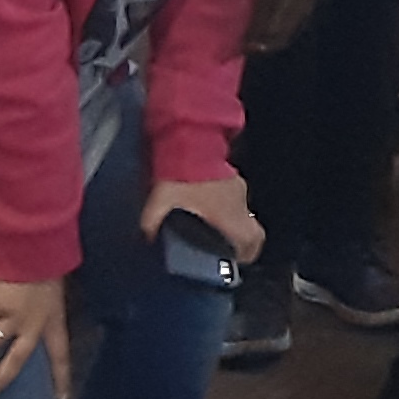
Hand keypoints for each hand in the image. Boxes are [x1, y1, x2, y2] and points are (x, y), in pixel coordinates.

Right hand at [0, 275, 69, 398]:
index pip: (60, 356)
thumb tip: (38, 309)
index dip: (61, 378)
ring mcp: (12, 317)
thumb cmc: (53, 267)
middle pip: (16, 362)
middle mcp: (32, 326)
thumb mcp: (59, 292)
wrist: (43, 250)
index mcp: (52, 324)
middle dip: (0, 381)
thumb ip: (48, 305)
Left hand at [145, 171, 263, 264]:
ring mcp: (237, 185)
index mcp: (228, 215)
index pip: (252, 240)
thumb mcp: (160, 200)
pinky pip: (231, 194)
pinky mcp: (231, 172)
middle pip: (248, 227)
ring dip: (228, 218)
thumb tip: (146, 234)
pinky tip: (204, 199)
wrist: (191, 137)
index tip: (239, 260)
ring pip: (239, 210)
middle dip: (239, 239)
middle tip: (226, 246)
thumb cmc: (182, 173)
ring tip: (209, 222)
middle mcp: (238, 202)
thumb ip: (153, 221)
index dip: (248, 253)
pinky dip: (222, 202)